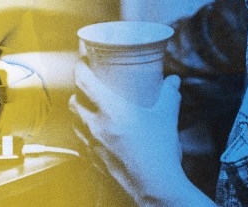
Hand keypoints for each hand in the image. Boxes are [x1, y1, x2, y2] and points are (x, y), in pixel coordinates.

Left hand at [70, 62, 210, 206]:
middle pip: (74, 100)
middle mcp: (95, 125)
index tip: (83, 61)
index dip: (80, 67)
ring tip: (91, 107)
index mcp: (110, 110)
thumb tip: (173, 81)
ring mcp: (91, 144)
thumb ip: (169, 95)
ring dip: (80, 111)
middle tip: (89, 84)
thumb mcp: (167, 118)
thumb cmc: (159, 152)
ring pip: (75, 121)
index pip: (83, 81)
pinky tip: (97, 132)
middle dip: (78, 90)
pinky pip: (81, 141)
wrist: (155, 188)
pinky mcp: (93, 160)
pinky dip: (84, 132)